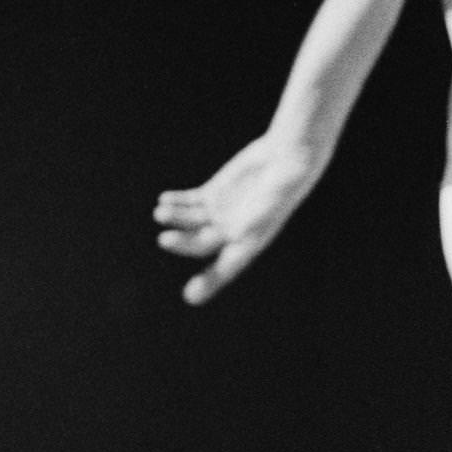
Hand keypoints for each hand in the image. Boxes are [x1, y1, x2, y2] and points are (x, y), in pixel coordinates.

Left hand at [154, 136, 316, 304]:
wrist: (290, 155)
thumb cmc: (286, 182)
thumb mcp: (272, 203)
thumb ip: (255, 218)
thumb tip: (242, 233)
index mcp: (250, 241)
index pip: (226, 268)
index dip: (209, 283)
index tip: (190, 297)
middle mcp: (233, 231)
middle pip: (200, 243)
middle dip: (183, 243)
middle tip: (164, 239)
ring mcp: (221, 212)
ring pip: (191, 221)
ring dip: (175, 218)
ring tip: (161, 211)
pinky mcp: (215, 193)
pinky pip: (190, 202)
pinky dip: (177, 202)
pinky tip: (165, 199)